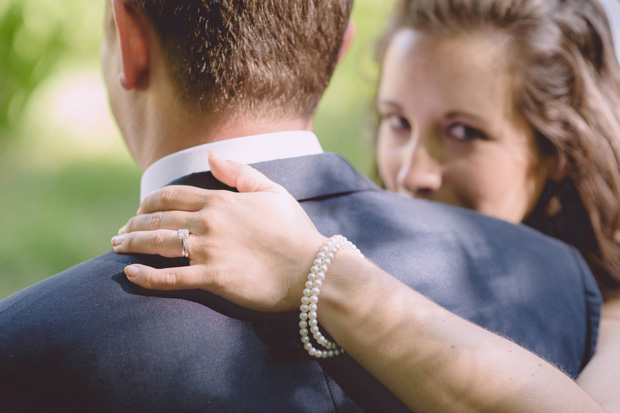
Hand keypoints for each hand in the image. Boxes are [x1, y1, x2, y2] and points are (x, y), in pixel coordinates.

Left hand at [112, 153, 325, 311]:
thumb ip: (239, 172)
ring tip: (117, 248)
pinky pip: (171, 278)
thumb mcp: (272, 191)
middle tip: (120, 234)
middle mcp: (209, 222)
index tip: (138, 211)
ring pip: (158, 244)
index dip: (148, 202)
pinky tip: (130, 274)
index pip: (172, 196)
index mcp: (221, 201)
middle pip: (158, 219)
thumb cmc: (295, 231)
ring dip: (132, 245)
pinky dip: (147, 276)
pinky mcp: (213, 278)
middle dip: (133, 225)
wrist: (312, 269)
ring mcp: (209, 250)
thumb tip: (210, 155)